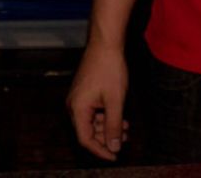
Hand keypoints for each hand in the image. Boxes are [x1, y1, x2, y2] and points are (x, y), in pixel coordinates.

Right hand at [67, 40, 129, 160]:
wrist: (105, 44)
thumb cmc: (109, 69)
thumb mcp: (115, 101)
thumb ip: (114, 126)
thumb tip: (114, 147)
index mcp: (77, 108)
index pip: (85, 139)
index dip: (100, 150)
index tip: (115, 155)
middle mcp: (74, 105)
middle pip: (88, 131)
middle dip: (107, 137)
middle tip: (125, 138)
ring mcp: (78, 98)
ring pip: (92, 122)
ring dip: (108, 127)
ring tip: (126, 127)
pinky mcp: (84, 93)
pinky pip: (93, 111)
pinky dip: (106, 116)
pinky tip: (120, 116)